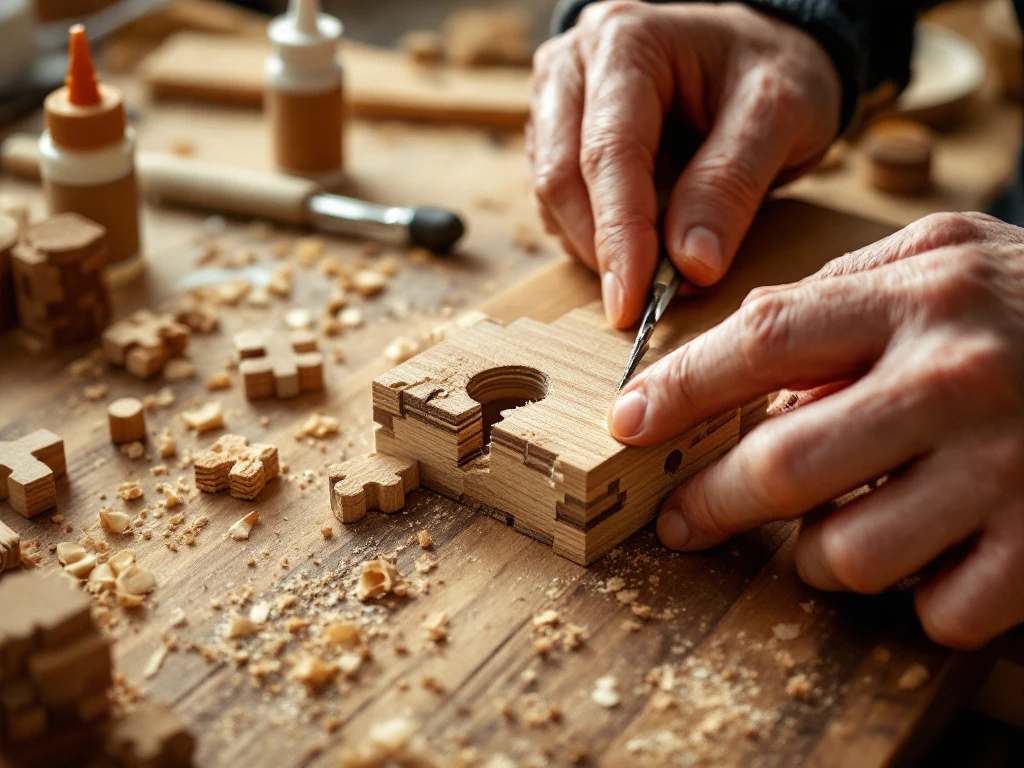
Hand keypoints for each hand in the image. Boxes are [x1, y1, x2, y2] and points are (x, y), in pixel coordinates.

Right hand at [527, 1, 840, 327]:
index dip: (619, 235)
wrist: (758, 55)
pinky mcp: (554, 135)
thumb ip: (731, 183)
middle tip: (645, 304)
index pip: (608, 152)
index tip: (632, 303)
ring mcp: (557, 100)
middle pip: (561, 177)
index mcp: (627, 42)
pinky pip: (555, 204)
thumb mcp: (779, 114)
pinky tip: (635, 243)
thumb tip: (691, 265)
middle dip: (602, 249)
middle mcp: (575, 64)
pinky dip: (590, 238)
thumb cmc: (772, 70)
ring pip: (550, 197)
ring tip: (653, 267)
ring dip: (594, 247)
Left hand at [607, 212, 1023, 648]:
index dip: (679, 390)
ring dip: (821, 556)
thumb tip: (736, 351)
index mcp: (917, 297)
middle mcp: (956, 379)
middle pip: (787, 466)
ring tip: (838, 527)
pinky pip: (940, 609)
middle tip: (683, 521)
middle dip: (712, 506)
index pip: (761, 341)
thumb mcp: (940, 258)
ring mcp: (1008, 466)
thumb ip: (837, 296)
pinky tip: (926, 556)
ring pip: (851, 554)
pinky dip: (915, 597)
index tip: (625, 425)